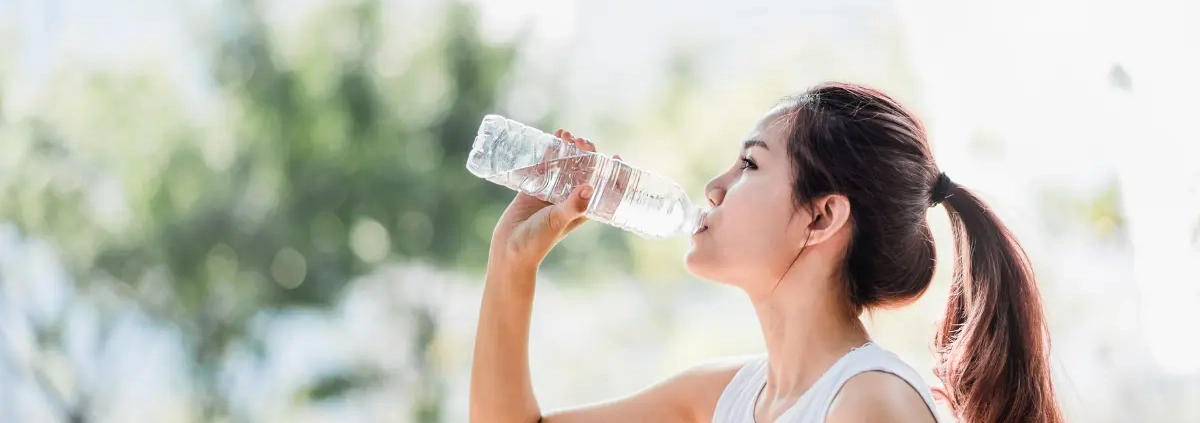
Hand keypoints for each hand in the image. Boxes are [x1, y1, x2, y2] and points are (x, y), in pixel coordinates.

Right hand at [488, 129, 619, 271]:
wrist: (509, 248)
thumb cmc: (538, 241)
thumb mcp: (557, 221)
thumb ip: (572, 206)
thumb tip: (588, 188)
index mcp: (582, 209)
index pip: (603, 188)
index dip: (612, 173)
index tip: (616, 157)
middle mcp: (569, 198)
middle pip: (584, 171)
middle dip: (586, 154)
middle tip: (581, 141)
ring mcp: (552, 192)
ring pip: (564, 165)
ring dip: (567, 149)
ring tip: (565, 134)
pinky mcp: (534, 188)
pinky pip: (544, 166)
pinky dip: (548, 152)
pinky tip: (551, 139)